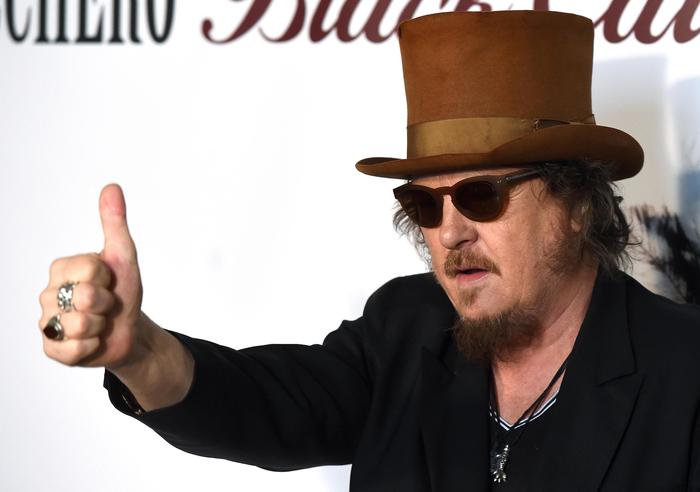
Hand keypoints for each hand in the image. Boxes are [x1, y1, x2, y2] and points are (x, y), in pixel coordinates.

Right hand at [39, 184, 147, 368]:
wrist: (129, 330)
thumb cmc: (123, 291)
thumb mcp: (123, 256)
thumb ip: (114, 222)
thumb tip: (112, 187)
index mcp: (61, 268)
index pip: (90, 269)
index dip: (109, 277)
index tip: (109, 281)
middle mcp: (47, 294)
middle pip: (86, 297)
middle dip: (107, 304)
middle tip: (107, 305)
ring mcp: (47, 323)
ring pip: (80, 324)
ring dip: (101, 326)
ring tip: (100, 323)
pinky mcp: (52, 350)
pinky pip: (73, 350)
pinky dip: (92, 347)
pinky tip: (92, 341)